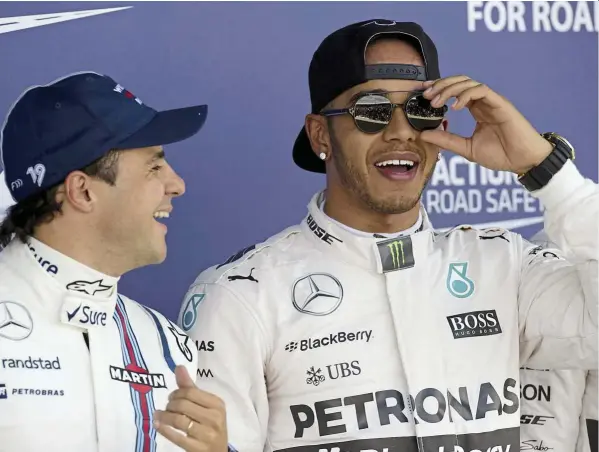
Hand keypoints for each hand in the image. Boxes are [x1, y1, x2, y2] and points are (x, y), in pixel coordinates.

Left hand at [154, 366, 227, 451]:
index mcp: (217, 404)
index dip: (176, 393)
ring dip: (164, 416)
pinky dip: (164, 429)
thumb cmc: (211, 425)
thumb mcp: (206, 406)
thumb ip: (190, 387)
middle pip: (183, 405)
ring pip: (178, 420)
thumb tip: (179, 367)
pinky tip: (158, 425)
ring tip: (159, 416)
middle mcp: (214, 418)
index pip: (190, 392)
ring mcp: (207, 434)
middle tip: (166, 407)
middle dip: (170, 405)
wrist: (218, 451)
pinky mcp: (198, 448)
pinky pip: (176, 437)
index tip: (171, 397)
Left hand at [419, 75, 553, 173]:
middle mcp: (483, 102)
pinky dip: (466, 94)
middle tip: (425, 96)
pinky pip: (481, 90)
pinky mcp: (500, 103)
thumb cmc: (500, 154)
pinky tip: (454, 107)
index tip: (422, 94)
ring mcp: (492, 101)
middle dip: (440, 85)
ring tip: (436, 102)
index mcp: (476, 109)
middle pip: (459, 82)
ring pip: (468, 83)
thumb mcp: (466, 148)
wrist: (522, 161)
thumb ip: (446, 140)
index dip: (438, 89)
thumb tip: (423, 134)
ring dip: (449, 89)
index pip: (455, 92)